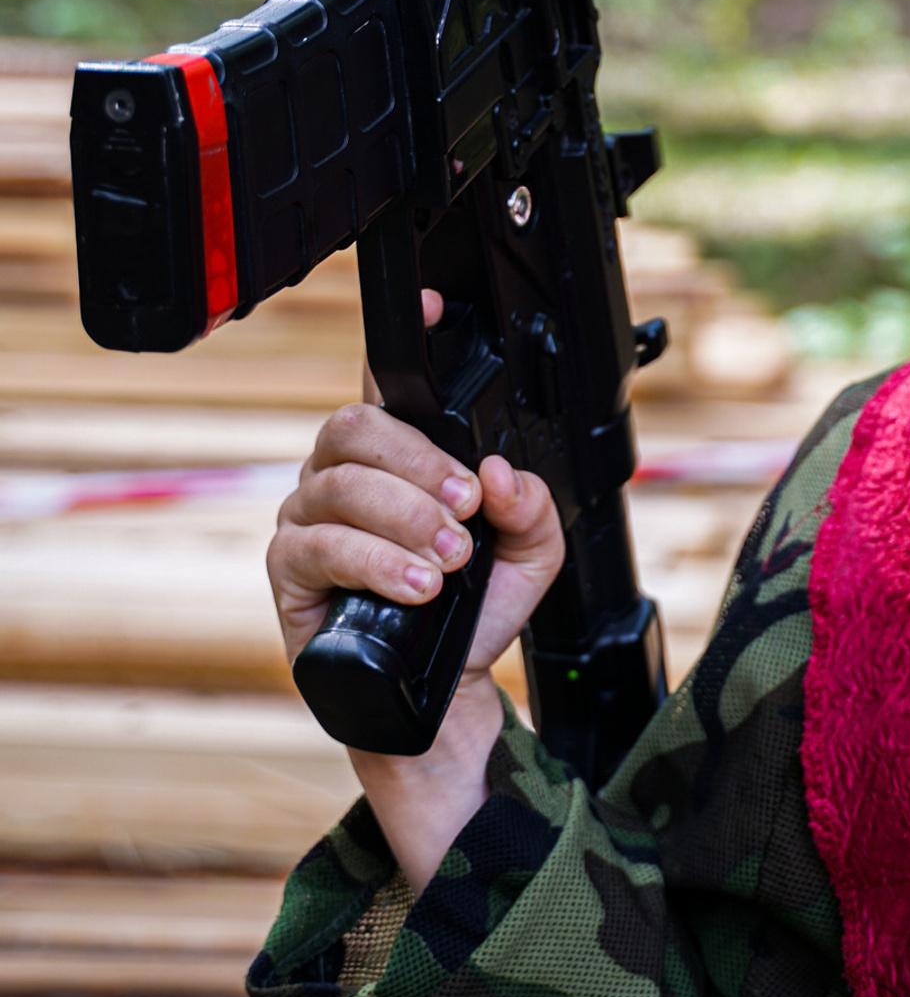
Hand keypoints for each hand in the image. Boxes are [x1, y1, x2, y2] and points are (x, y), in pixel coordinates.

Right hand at [267, 291, 567, 888]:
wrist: (444, 692)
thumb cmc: (476, 609)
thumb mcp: (531, 555)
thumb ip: (533, 508)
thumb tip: (501, 476)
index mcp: (401, 453)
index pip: (392, 383)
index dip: (405, 336)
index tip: (431, 304)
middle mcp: (346, 472)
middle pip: (360, 426)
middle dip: (421, 463)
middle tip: (467, 510)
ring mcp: (310, 517)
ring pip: (342, 486)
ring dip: (406, 519)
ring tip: (451, 561)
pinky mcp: (289, 572)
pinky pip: (319, 546)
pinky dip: (375, 561)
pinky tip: (415, 584)